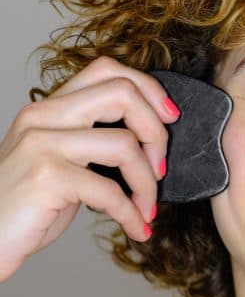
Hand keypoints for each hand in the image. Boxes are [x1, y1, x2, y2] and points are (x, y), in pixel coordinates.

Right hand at [0, 56, 180, 281]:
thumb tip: (147, 142)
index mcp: (48, 107)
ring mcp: (42, 144)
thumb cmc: (23, 207)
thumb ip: (89, 140)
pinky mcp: (46, 177)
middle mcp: (42, 116)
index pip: (107, 70)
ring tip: (146, 206)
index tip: (169, 119)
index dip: (149, 90)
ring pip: (124, 144)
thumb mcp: (55, 161)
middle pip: (123, 93)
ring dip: (147, 183)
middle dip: (157, 132)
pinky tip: (136, 227)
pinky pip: (110, 190)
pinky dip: (131, 213)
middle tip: (160, 168)